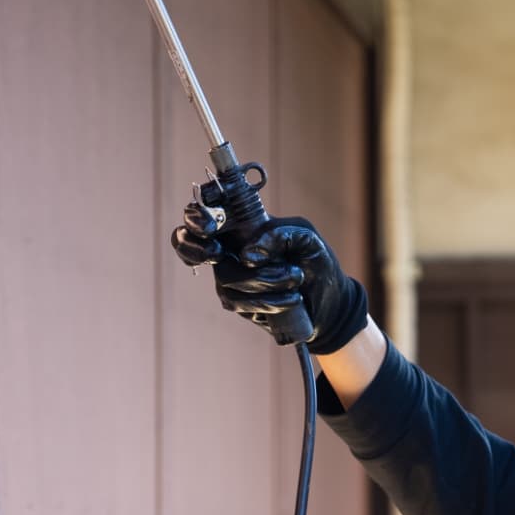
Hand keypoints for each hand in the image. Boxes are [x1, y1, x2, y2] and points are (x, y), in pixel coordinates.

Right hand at [169, 184, 367, 353]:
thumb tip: (247, 254)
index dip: (196, 217)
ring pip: (225, 277)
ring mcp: (228, 276)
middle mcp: (227, 247)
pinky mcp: (237, 303)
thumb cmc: (314, 260)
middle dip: (194, 246)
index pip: (204, 212)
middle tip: (216, 253)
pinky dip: (268, 300)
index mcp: (240, 222)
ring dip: (263, 279)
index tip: (211, 226)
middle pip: (185, 242)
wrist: (329, 302)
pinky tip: (291, 299)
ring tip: (295, 278)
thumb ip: (279, 233)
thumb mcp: (306, 237)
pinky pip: (239, 301)